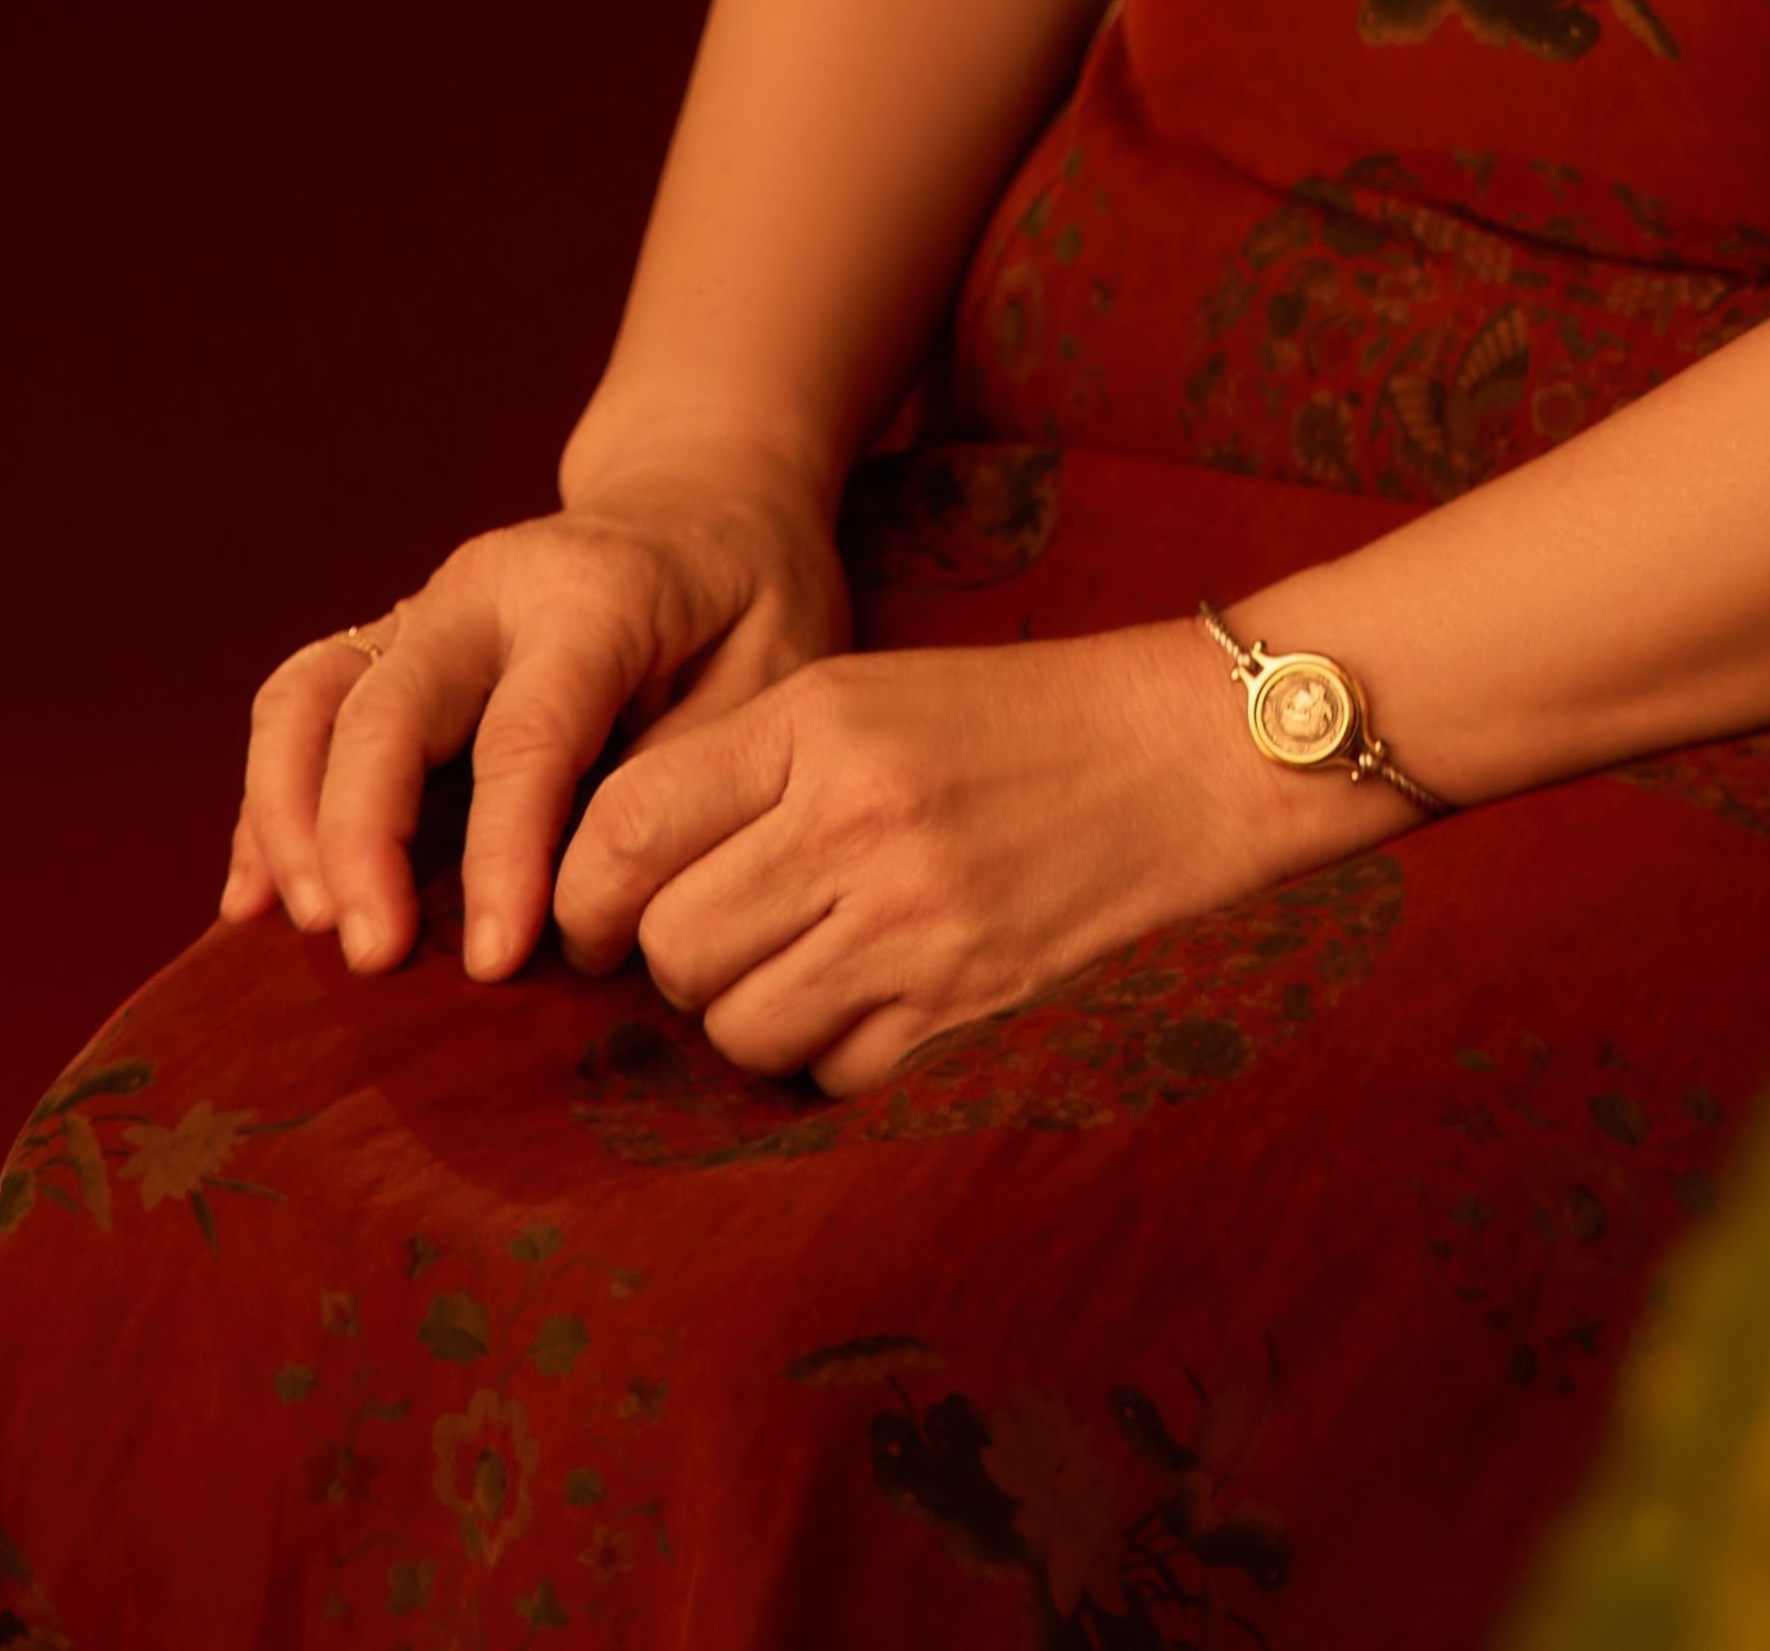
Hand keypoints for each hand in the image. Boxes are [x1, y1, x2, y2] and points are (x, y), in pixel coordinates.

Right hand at [228, 482, 850, 989]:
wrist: (707, 494)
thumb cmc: (752, 596)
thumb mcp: (774, 671)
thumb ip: (685, 780)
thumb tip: (590, 914)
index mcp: (594, 594)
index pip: (526, 735)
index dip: (500, 855)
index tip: (493, 961)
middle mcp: (487, 587)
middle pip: (387, 708)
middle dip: (361, 838)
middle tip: (371, 959)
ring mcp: (425, 607)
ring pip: (311, 694)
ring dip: (290, 814)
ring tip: (308, 930)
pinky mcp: (391, 640)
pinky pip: (298, 704)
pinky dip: (266, 799)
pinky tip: (254, 899)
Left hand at [551, 609, 1392, 1088]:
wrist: (1183, 751)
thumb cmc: (1009, 718)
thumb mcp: (864, 695)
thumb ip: (741, 770)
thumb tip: (614, 889)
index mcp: (818, 721)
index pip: (627, 827)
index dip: (586, 893)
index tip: (594, 919)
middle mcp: (855, 819)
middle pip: (674, 948)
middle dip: (680, 963)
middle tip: (731, 938)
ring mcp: (915, 921)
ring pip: (741, 1030)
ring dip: (753, 1018)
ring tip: (810, 967)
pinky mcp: (967, 1005)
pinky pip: (834, 1075)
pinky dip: (838, 1054)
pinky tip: (882, 996)